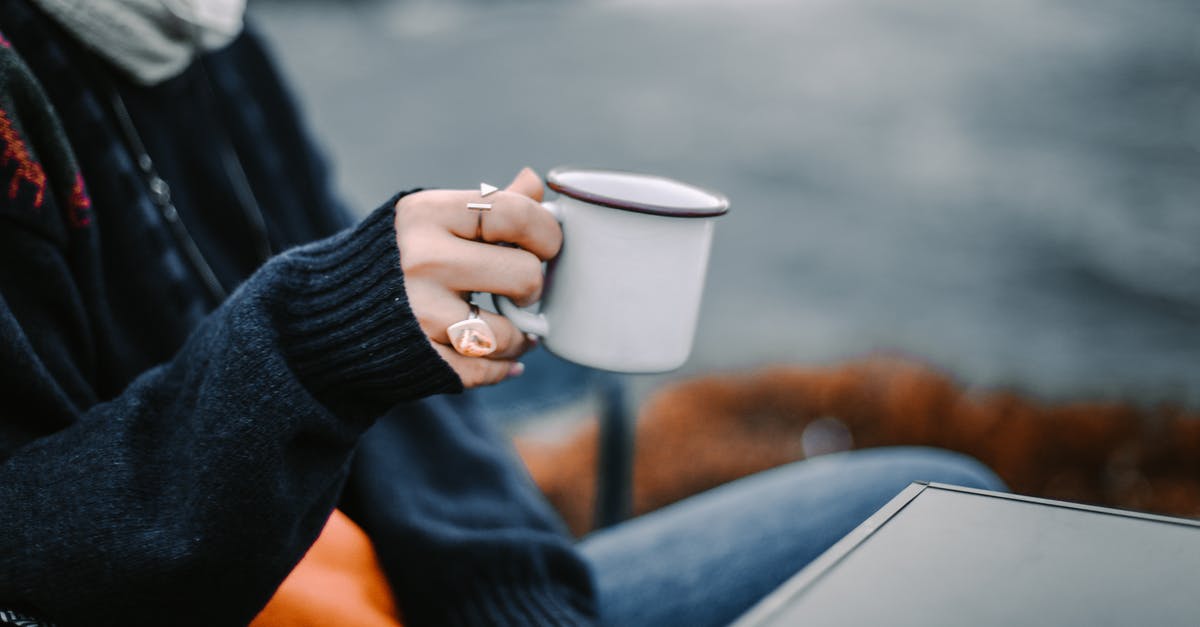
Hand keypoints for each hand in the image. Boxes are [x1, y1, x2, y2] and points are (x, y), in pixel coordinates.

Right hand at [394, 168, 560, 387]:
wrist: (322, 312)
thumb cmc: (393, 258)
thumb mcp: (430, 219)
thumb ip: (486, 205)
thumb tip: (535, 183)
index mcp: (428, 216)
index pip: (515, 215)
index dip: (547, 233)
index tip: (546, 246)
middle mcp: (422, 261)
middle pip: (524, 275)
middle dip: (532, 286)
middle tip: (520, 289)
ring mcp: (420, 314)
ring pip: (508, 332)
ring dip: (519, 336)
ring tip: (514, 328)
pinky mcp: (419, 359)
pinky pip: (484, 370)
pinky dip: (501, 367)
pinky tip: (503, 358)